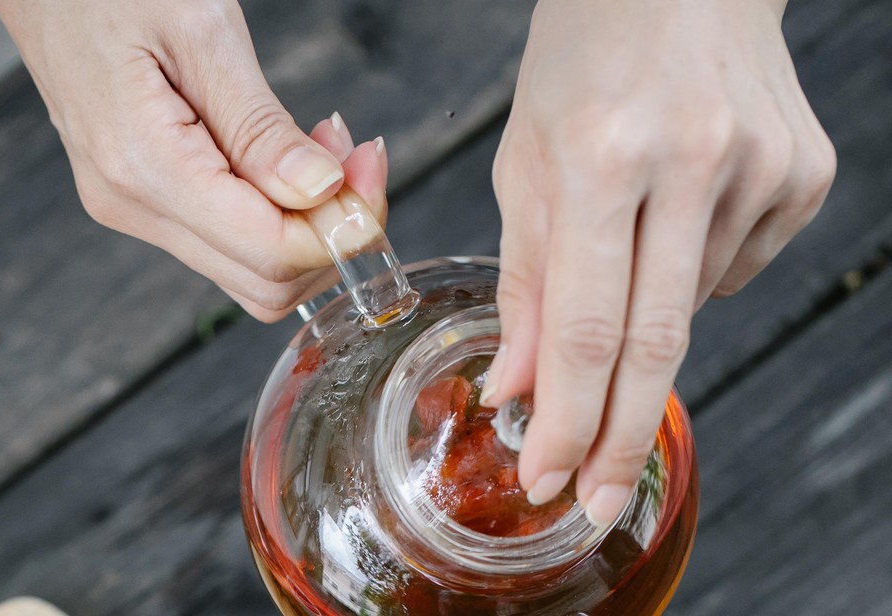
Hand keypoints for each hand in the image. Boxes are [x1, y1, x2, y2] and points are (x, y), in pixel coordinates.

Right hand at [0, 0, 387, 320]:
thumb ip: (261, 126)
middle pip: (265, 283)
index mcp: (143, 166)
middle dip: (330, 232)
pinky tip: (284, 158)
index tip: (367, 166)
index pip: (270, 253)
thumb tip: (321, 192)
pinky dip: (273, 214)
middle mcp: (133, 207)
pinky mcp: (142, 202)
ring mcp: (133, 210)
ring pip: (249, 271)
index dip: (339, 225)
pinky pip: (225, 240)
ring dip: (305, 225)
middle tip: (356, 157)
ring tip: (322, 146)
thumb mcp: (203, 32)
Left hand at [482, 0, 835, 524]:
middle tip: (595, 500)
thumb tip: (520, 389)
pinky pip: (737, 265)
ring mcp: (760, 165)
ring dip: (646, 316)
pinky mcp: (806, 169)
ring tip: (626, 236)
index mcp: (601, 153)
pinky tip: (676, 209)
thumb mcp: (525, 160)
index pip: (587, 328)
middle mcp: (691, 159)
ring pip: (695, 306)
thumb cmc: (581, 61)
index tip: (549, 480)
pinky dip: (693, 267)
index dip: (569, 421)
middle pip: (657, 345)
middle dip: (620, 438)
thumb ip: (526, 281)